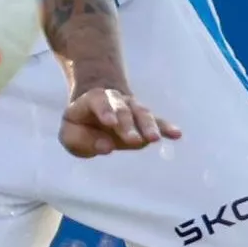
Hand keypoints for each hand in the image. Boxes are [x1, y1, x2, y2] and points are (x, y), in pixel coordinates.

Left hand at [59, 86, 180, 157]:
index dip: (105, 111)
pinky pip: (158, 122)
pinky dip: (166, 127)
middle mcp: (115, 100)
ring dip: (149, 126)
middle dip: (128, 124)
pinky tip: (176, 134)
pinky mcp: (144, 120)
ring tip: (155, 139)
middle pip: (122, 108)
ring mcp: (132, 108)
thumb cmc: (80, 125)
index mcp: (93, 99)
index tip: (110, 122)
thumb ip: (82, 141)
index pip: (98, 101)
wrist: (97, 107)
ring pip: (142, 113)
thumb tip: (106, 146)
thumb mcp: (70, 134)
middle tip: (133, 140)